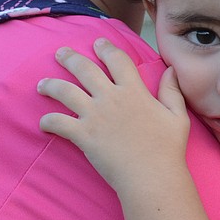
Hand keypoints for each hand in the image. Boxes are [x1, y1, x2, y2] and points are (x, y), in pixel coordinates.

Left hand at [38, 39, 190, 193]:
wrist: (152, 176)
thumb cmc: (168, 149)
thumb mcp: (177, 115)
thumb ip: (172, 91)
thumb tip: (171, 70)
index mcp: (133, 90)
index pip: (117, 59)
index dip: (106, 48)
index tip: (98, 42)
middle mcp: (111, 97)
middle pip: (85, 69)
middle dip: (70, 58)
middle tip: (60, 52)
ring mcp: (95, 116)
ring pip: (65, 91)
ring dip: (51, 85)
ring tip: (42, 84)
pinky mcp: (83, 135)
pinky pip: (58, 123)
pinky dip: (48, 121)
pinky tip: (43, 122)